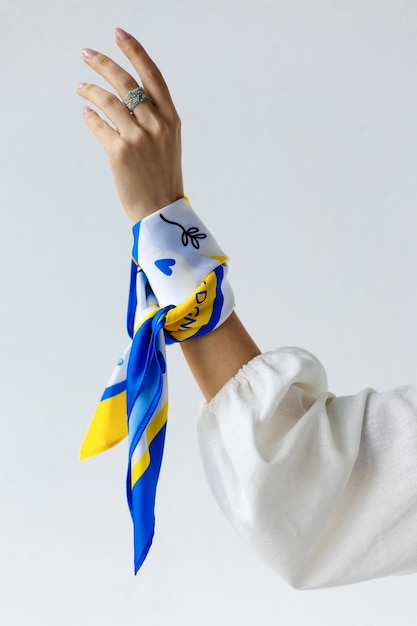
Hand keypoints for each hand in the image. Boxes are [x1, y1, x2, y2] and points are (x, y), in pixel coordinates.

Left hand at [77, 28, 183, 222]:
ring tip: (80, 87)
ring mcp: (138, 137)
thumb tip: (126, 97)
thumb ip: (155, 118)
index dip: (135, 52)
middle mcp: (156, 124)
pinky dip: (89, 117)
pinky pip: (98, 125)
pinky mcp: (119, 152)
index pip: (152, 76)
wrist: (161, 210)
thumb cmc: (163, 176)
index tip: (119, 34)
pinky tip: (86, 114)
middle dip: (103, 63)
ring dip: (90, 90)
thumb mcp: (169, 142)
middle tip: (86, 54)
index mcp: (171, 119)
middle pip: (126, 82)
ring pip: (108, 100)